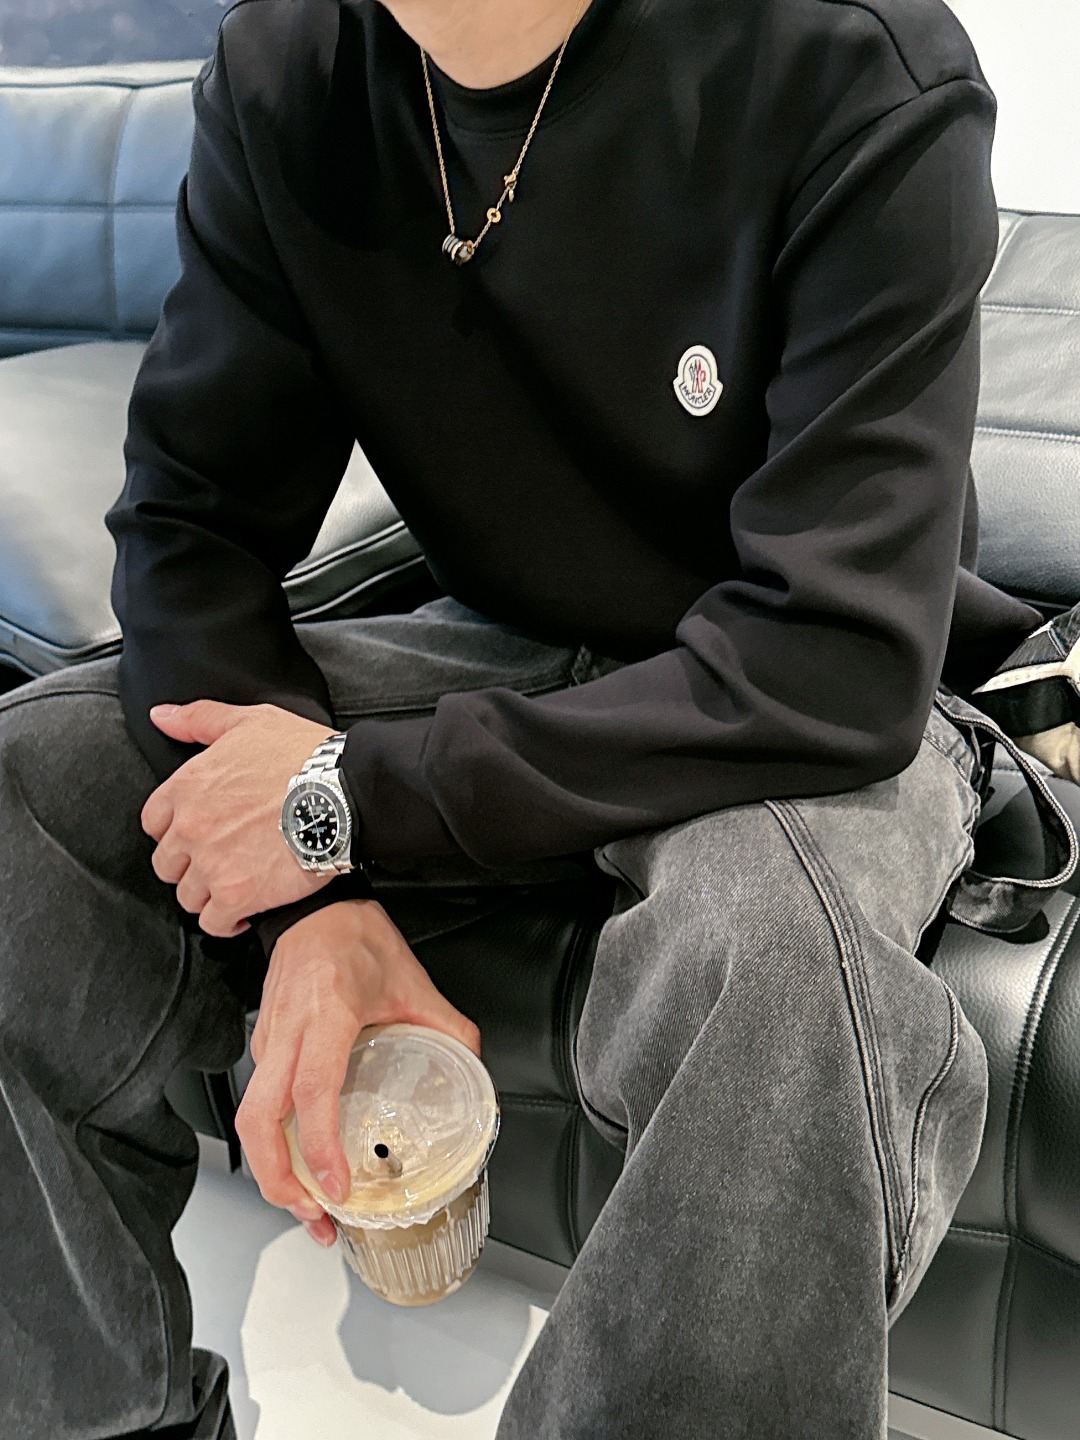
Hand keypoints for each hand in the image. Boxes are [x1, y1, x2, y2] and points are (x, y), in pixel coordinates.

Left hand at [141, 700, 336, 936]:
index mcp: (187, 787)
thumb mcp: (249, 722)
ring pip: (189, 896)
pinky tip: (245, 912)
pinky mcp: (238, 896)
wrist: (344, 792)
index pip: (154, 823)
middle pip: (168, 864)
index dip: (176, 830)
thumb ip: (199, 719)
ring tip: (236, 886)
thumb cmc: (303, 755)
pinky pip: (215, 923)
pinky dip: (228, 922)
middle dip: (190, 865)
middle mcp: (190, 829)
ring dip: (209, 894)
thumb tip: (160, 716)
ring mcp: (211, 865)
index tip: (199, 833)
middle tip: (221, 860)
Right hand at [234, 898, 480, 1246]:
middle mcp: (288, 1030)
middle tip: (317, 1217)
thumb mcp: (412, 980)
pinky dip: (274, 1142)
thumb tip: (471, 1064)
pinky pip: (259, 1102)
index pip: (312, 1088)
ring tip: (312, 1207)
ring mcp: (268, 1039)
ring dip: (275, 1171)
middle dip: (280, 1180)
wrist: (314, 905)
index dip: (318, 1145)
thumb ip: (446, 1026)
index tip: (335, 1186)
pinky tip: (302, 1163)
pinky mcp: (262, 1046)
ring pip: (252, 1117)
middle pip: (259, 1119)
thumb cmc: (355, 936)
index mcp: (327, 1013)